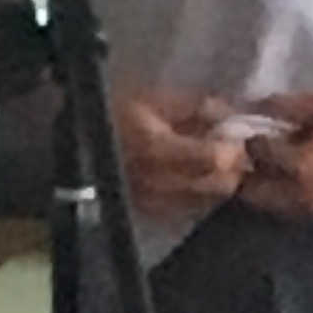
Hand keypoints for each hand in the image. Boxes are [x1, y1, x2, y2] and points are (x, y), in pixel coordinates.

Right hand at [114, 88, 249, 220]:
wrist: (80, 140)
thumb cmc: (117, 112)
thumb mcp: (157, 98)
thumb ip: (199, 106)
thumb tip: (233, 117)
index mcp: (157, 147)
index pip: (216, 159)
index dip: (232, 148)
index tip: (230, 136)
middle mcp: (157, 182)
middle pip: (219, 187)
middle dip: (230, 169)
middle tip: (226, 152)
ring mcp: (153, 204)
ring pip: (208, 202)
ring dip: (217, 184)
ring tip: (208, 165)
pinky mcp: (150, 215)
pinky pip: (190, 211)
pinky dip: (199, 197)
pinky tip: (191, 180)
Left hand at [234, 84, 312, 225]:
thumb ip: (287, 108)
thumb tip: (255, 106)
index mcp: (298, 166)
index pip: (256, 156)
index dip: (249, 141)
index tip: (248, 130)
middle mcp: (304, 196)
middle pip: (257, 194)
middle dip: (247, 176)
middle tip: (247, 159)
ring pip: (279, 210)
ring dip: (267, 194)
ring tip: (267, 174)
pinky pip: (304, 214)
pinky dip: (292, 202)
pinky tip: (298, 186)